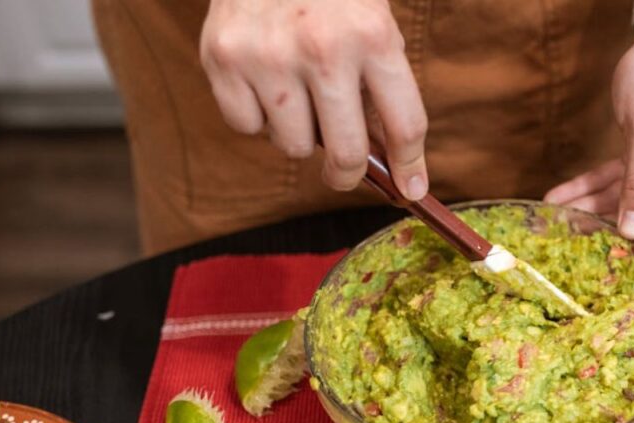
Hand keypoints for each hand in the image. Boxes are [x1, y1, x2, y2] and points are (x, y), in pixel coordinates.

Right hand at [200, 0, 428, 199]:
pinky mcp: (223, 58)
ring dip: (299, 134)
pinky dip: (256, 116)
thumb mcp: (372, 23)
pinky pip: (246, 127)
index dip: (410, 165)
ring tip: (298, 95)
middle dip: (348, 174)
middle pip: (347, 153)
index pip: (404, 124)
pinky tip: (263, 80)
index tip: (410, 188)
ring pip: (293, 147)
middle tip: (344, 172)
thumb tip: (389, 160)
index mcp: (373, 36)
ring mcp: (268, 56)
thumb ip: (381, 86)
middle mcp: (322, 49)